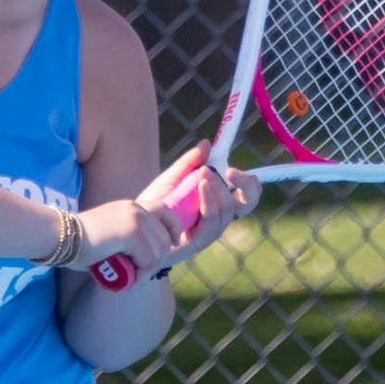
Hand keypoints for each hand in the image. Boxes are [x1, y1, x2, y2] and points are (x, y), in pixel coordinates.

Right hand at [71, 196, 184, 277]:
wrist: (59, 236)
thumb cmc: (75, 243)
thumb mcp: (108, 237)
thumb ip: (125, 242)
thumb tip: (138, 263)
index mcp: (132, 207)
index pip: (166, 213)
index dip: (172, 231)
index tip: (170, 247)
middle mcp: (137, 209)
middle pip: (165, 238)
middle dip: (158, 260)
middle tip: (142, 275)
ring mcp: (135, 219)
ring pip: (159, 251)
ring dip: (149, 270)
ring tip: (133, 278)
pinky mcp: (131, 232)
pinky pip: (148, 260)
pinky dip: (142, 273)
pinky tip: (130, 278)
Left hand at [142, 143, 261, 264]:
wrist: (135, 227)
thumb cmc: (155, 204)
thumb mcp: (172, 178)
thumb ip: (189, 163)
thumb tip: (206, 144)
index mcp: (217, 200)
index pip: (246, 193)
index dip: (249, 182)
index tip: (235, 168)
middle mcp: (219, 216)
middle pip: (247, 202)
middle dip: (246, 184)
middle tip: (230, 170)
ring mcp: (211, 229)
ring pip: (228, 208)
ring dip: (219, 188)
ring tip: (204, 173)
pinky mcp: (200, 240)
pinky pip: (212, 219)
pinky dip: (209, 200)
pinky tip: (201, 187)